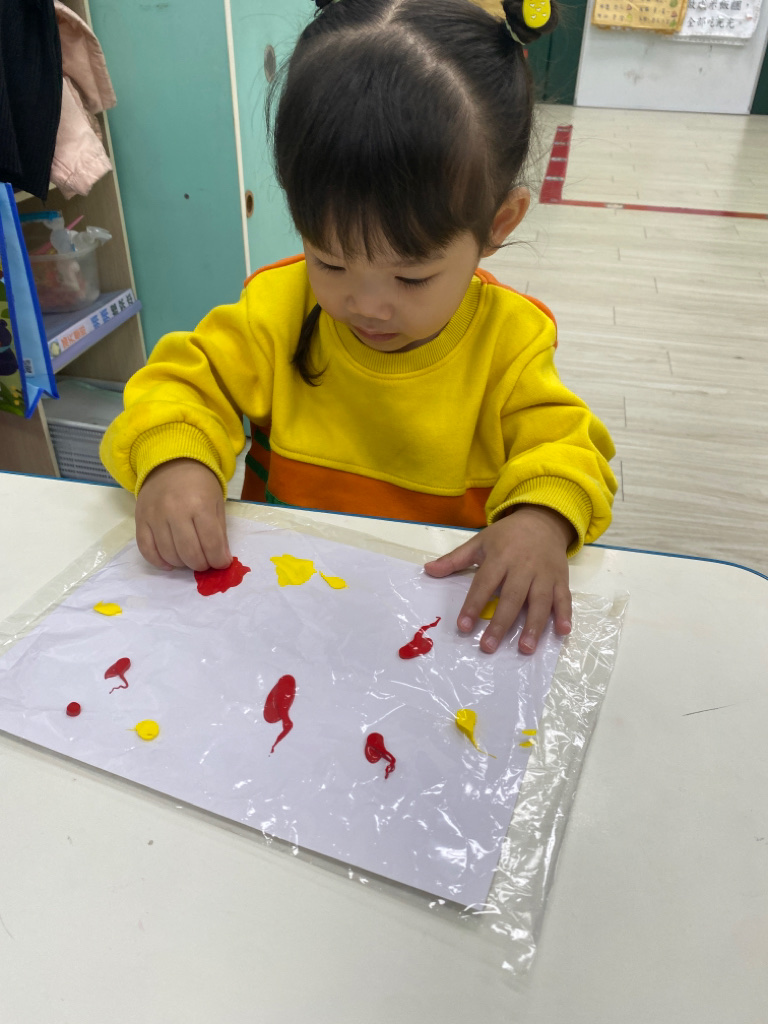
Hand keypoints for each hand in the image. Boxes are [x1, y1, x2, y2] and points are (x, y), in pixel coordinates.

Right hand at [135, 458, 231, 571]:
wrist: (170, 463)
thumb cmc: (199, 484)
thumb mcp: (217, 503)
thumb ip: (220, 532)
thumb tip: (221, 560)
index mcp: (200, 505)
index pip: (211, 544)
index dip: (219, 560)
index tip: (221, 563)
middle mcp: (175, 511)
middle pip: (189, 553)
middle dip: (201, 565)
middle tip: (206, 562)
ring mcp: (155, 516)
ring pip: (169, 554)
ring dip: (183, 564)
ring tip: (190, 559)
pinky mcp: (140, 520)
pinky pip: (146, 549)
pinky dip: (158, 561)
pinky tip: (170, 563)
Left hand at [424, 506, 573, 654]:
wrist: (542, 520)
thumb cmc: (507, 536)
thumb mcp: (479, 542)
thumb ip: (455, 559)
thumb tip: (428, 570)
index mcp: (500, 557)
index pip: (484, 584)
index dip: (473, 605)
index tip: (463, 626)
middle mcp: (523, 567)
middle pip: (512, 598)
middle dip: (501, 624)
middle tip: (488, 647)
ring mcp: (544, 574)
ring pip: (540, 601)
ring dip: (534, 626)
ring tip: (526, 648)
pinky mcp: (561, 579)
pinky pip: (564, 598)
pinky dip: (565, 614)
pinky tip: (562, 632)